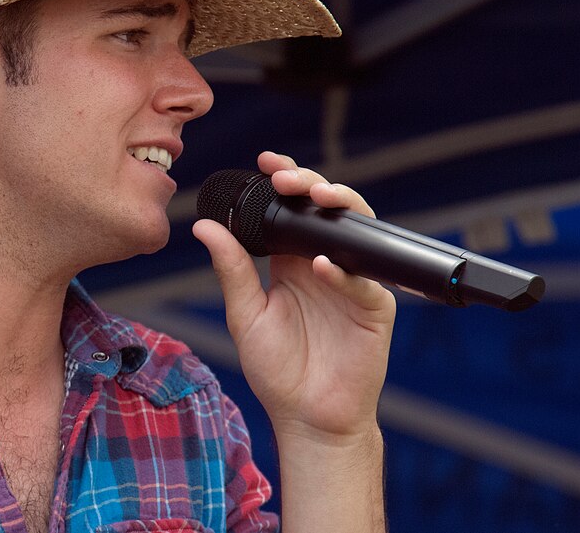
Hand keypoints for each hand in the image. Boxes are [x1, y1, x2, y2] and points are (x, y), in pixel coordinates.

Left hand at [192, 151, 395, 444]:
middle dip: (310, 183)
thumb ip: (231, 269)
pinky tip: (323, 264)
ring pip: (357, 231)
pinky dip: (345, 271)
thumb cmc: (277, 369)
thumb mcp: (245, 314)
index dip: (284, 181)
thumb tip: (204, 225)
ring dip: (338, 208)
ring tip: (315, 197)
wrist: (308, 417)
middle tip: (287, 178)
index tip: (265, 162)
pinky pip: (365, 282)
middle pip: (326, 209)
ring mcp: (354, 282)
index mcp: (293, 261)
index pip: (292, 210)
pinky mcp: (375, 308)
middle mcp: (326, 264)